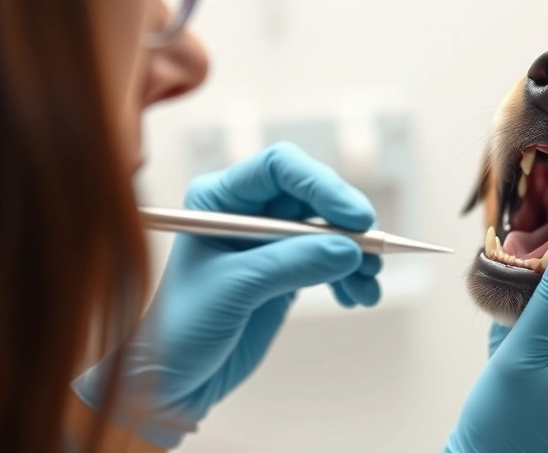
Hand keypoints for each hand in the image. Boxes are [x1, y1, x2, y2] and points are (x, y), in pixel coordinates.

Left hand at [73, 142, 379, 447]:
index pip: (280, 168)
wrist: (174, 379)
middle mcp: (247, 211)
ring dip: (356, 255)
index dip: (322, 184)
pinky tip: (357, 296)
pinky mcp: (288, 270)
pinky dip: (350, 276)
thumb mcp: (235, 289)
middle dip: (347, 225)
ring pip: (330, 230)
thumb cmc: (182, 327)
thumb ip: (291, 264)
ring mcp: (270, 241)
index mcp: (220, 198)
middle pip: (314, 196)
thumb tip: (349, 250)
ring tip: (367, 285)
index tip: (355, 217)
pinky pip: (331, 260)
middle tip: (372, 253)